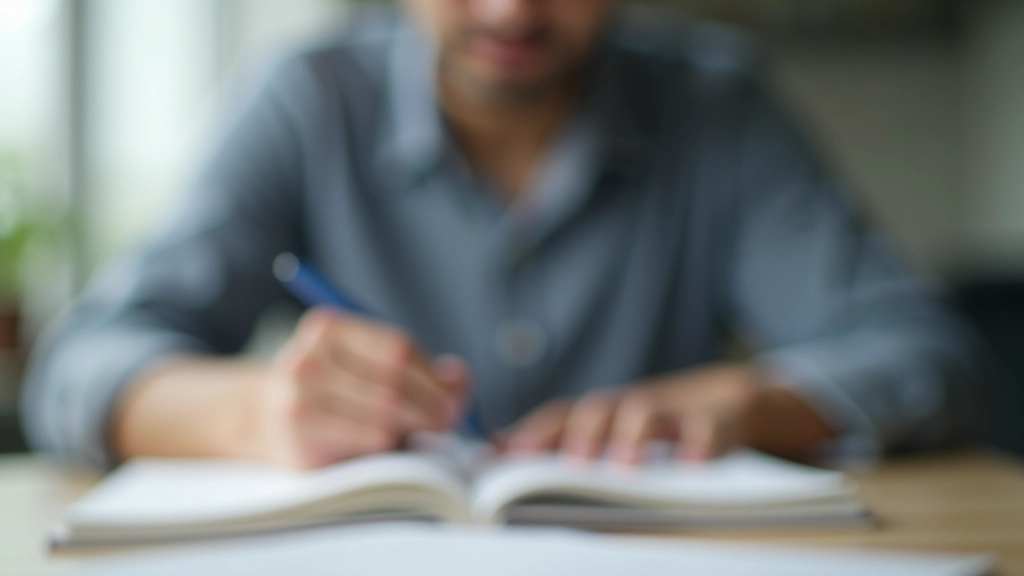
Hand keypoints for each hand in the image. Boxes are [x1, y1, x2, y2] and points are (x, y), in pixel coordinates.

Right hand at [251, 309, 470, 468]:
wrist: (262, 419)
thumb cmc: (330, 391)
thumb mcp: (364, 364)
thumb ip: (414, 366)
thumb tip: (459, 378)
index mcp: (329, 328)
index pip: (398, 348)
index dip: (434, 374)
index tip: (454, 394)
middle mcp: (311, 357)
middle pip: (394, 381)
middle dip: (434, 404)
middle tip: (452, 419)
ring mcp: (302, 396)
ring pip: (386, 413)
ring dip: (417, 426)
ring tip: (428, 431)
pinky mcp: (303, 435)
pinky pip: (370, 440)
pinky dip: (393, 443)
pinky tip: (393, 442)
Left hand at [501, 364, 833, 464]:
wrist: (736, 399)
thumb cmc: (663, 423)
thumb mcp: (620, 431)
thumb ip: (570, 440)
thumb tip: (501, 450)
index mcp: (608, 413)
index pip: (563, 416)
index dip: (534, 431)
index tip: (506, 452)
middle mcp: (636, 406)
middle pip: (601, 408)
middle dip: (579, 431)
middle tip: (567, 459)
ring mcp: (677, 410)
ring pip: (647, 411)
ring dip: (631, 434)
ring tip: (623, 464)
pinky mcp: (721, 418)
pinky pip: (712, 426)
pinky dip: (701, 442)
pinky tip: (694, 462)